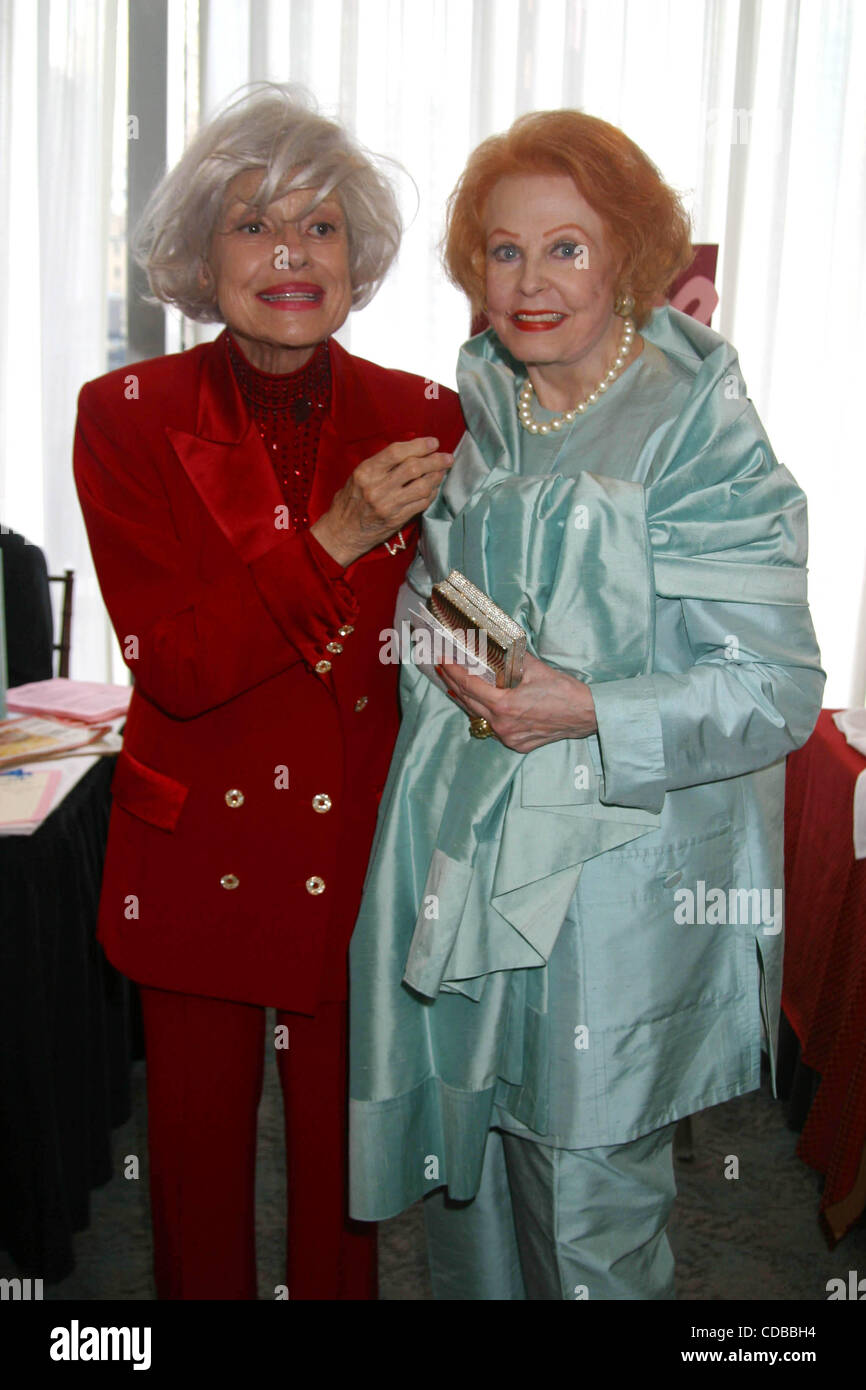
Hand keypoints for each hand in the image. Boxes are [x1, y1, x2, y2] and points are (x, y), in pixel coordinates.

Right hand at [310, 437, 452, 565]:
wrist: (342, 532)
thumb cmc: (350, 501)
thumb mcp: (358, 476)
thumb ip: (382, 464)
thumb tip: (412, 450)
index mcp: (366, 472)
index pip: (396, 452)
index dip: (418, 445)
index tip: (433, 443)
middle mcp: (377, 488)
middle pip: (414, 468)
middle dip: (435, 460)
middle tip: (447, 458)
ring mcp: (388, 505)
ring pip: (422, 486)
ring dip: (436, 477)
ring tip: (442, 471)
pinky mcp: (396, 519)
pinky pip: (421, 504)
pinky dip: (431, 494)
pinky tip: (433, 488)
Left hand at [439, 652, 597, 751]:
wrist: (585, 714)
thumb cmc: (563, 690)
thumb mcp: (535, 668)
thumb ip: (510, 659)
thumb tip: (493, 646)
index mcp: (504, 705)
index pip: (469, 686)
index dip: (453, 672)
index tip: (442, 661)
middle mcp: (502, 725)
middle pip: (468, 702)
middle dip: (453, 684)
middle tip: (443, 669)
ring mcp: (508, 737)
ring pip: (478, 716)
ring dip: (466, 699)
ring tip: (455, 685)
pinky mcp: (516, 744)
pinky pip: (493, 727)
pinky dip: (484, 713)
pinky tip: (481, 703)